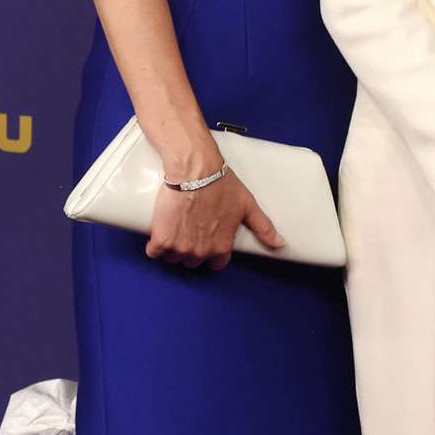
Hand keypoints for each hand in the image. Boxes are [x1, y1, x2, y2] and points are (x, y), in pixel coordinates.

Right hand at [146, 169, 283, 269]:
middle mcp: (201, 252)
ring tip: (175, 228)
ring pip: (174, 258)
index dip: (211, 252)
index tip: (206, 240)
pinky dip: (155, 245)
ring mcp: (180, 247)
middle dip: (191, 249)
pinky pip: (155, 252)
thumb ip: (263, 227)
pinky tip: (159, 233)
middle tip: (189, 230)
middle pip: (193, 262)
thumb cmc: (220, 184)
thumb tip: (279, 244)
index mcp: (221, 247)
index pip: (216, 264)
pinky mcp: (161, 239)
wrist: (194, 171)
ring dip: (173, 247)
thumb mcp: (247, 205)